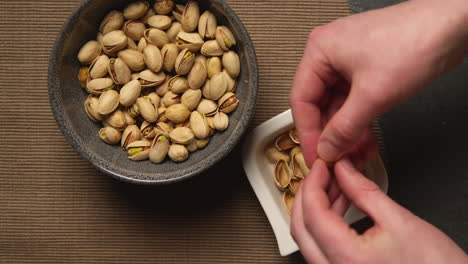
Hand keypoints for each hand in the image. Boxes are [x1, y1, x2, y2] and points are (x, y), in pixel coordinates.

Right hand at [290, 0, 467, 163]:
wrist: (452, 25)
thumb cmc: (416, 39)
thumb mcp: (374, 94)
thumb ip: (345, 127)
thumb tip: (328, 149)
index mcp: (320, 51)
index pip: (302, 100)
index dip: (308, 133)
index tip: (316, 156)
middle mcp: (330, 55)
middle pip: (319, 105)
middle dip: (330, 135)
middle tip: (335, 159)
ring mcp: (348, 62)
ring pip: (337, 106)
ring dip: (346, 132)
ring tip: (355, 154)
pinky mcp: (366, 70)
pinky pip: (354, 102)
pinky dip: (359, 122)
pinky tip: (365, 141)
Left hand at [291, 159, 467, 263]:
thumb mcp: (400, 220)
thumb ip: (364, 191)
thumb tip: (344, 169)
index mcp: (346, 258)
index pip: (313, 213)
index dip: (313, 183)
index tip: (321, 166)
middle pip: (301, 227)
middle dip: (308, 195)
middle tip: (322, 172)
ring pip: (308, 239)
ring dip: (316, 208)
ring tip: (334, 184)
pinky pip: (321, 247)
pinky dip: (324, 224)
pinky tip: (339, 205)